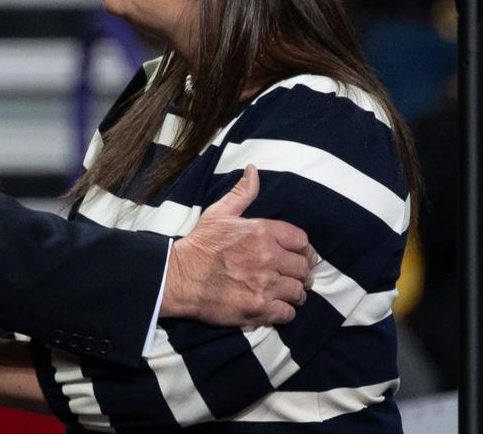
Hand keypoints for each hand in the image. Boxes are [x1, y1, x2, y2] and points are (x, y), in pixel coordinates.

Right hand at [160, 164, 316, 324]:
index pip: (301, 241)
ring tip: (286, 293)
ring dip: (295, 293)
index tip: (300, 256)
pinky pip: (288, 313)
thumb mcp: (219, 213)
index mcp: (261, 232)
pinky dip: (285, 311)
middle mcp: (267, 258)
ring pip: (298, 292)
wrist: (179, 277)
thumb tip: (253, 170)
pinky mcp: (259, 308)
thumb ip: (242, 193)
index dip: (304, 250)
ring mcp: (264, 284)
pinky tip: (275, 307)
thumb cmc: (199, 244)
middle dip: (301, 273)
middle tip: (294, 277)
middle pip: (303, 268)